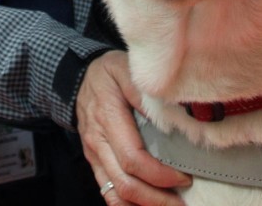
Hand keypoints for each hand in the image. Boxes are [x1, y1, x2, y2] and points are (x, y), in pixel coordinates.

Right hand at [78, 50, 189, 203]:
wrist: (77, 78)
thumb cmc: (107, 74)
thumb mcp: (125, 69)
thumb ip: (144, 92)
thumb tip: (170, 117)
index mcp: (107, 119)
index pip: (133, 159)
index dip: (160, 175)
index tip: (184, 177)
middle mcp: (98, 142)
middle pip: (125, 185)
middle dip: (157, 200)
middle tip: (183, 202)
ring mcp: (94, 156)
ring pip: (115, 195)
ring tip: (170, 205)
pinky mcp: (95, 163)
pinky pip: (108, 193)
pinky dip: (128, 205)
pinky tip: (149, 204)